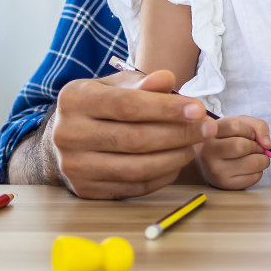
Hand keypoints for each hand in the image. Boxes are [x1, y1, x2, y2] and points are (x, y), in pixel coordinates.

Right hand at [50, 68, 215, 198]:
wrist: (62, 138)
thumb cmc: (98, 105)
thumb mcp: (114, 85)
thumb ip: (142, 83)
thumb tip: (167, 80)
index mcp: (74, 100)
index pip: (127, 106)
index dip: (166, 109)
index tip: (198, 109)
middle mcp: (68, 134)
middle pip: (135, 139)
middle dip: (179, 134)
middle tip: (208, 128)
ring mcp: (74, 167)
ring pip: (137, 167)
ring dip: (175, 157)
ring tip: (197, 144)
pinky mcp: (86, 190)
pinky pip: (134, 187)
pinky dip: (162, 175)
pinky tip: (178, 161)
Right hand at [197, 114, 270, 189]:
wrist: (211, 162)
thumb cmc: (228, 139)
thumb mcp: (240, 124)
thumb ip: (258, 126)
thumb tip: (267, 145)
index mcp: (209, 132)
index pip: (233, 126)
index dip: (248, 130)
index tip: (249, 134)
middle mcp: (208, 151)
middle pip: (241, 146)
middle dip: (256, 146)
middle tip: (255, 147)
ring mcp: (215, 170)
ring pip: (252, 163)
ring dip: (262, 159)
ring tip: (254, 157)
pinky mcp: (225, 185)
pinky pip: (254, 178)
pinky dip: (259, 172)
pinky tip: (249, 168)